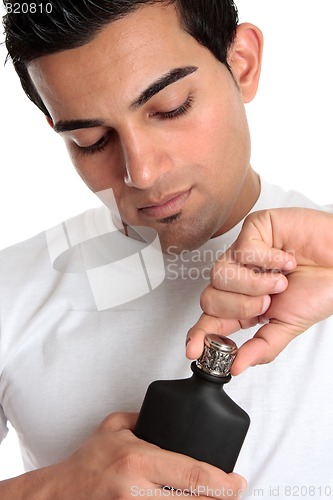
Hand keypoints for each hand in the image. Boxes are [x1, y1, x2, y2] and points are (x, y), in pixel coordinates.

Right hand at [48, 412, 245, 498]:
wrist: (60, 494)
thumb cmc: (88, 461)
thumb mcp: (113, 426)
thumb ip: (143, 417)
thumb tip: (171, 415)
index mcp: (137, 461)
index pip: (191, 473)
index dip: (222, 482)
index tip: (238, 481)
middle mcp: (138, 491)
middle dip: (222, 499)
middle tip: (235, 492)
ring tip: (216, 498)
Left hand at [186, 208, 332, 374]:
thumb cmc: (320, 287)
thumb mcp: (289, 325)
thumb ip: (262, 347)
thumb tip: (236, 367)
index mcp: (245, 303)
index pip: (211, 320)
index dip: (198, 334)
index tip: (193, 350)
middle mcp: (239, 279)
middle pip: (209, 298)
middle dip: (239, 306)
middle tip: (267, 302)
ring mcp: (243, 254)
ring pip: (219, 274)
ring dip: (255, 284)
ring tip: (281, 281)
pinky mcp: (253, 229)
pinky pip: (243, 249)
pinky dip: (269, 259)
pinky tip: (286, 259)